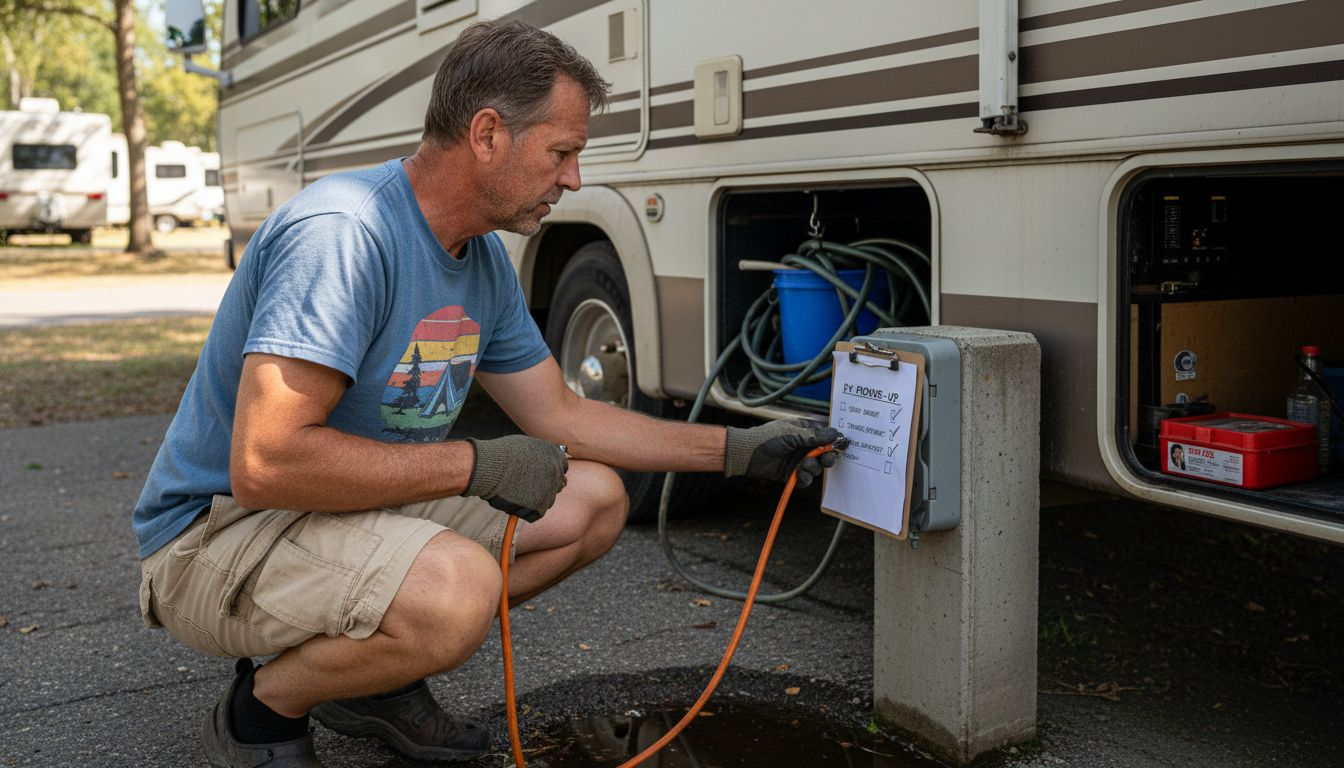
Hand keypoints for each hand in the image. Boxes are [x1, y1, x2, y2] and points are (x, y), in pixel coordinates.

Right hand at [465, 436, 567, 521]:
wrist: (488, 467)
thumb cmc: (501, 455)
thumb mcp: (526, 446)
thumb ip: (541, 455)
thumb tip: (544, 463)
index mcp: (555, 454)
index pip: (562, 467)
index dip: (550, 472)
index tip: (538, 475)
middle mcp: (556, 471)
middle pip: (557, 484)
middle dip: (545, 486)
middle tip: (527, 487)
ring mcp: (549, 489)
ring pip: (548, 500)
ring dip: (536, 499)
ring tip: (517, 492)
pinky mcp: (540, 505)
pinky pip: (537, 512)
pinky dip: (527, 511)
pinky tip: (515, 502)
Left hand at [724, 418, 844, 486]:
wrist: (746, 454)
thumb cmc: (767, 438)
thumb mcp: (792, 434)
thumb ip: (815, 436)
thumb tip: (836, 434)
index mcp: (804, 431)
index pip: (826, 436)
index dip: (834, 442)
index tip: (842, 446)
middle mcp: (804, 445)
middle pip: (825, 453)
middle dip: (827, 457)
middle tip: (826, 460)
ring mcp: (798, 459)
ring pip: (816, 467)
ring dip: (813, 468)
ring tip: (805, 465)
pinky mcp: (792, 473)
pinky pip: (806, 478)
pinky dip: (805, 478)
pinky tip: (799, 475)